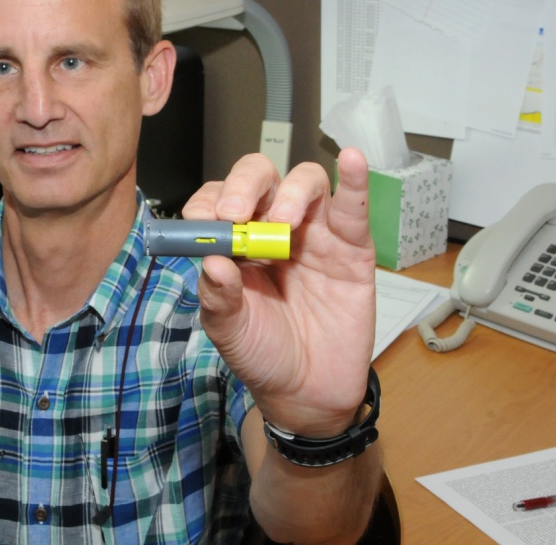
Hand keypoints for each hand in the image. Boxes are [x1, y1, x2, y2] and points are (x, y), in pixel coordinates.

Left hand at [182, 148, 375, 435]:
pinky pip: (354, 207)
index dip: (208, 202)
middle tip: (235, 214)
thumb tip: (211, 261)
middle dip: (243, 186)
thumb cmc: (263, 353)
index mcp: (235, 242)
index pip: (218, 201)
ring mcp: (314, 234)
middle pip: (260, 178)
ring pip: (305, 182)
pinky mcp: (352, 248)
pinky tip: (351, 160)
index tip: (201, 220)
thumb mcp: (229, 331)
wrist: (308, 393)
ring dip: (291, 193)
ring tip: (283, 224)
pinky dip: (354, 180)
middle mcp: (271, 228)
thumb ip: (218, 298)